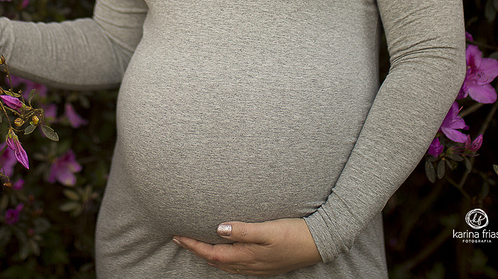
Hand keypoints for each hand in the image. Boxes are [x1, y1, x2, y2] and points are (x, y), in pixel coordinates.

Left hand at [173, 218, 320, 275]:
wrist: (319, 244)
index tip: (178, 236)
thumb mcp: (268, 229)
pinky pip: (237, 266)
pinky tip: (225, 254)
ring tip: (197, 246)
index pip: (212, 253)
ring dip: (209, 256)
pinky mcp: (265, 266)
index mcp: (247, 255)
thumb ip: (243, 230)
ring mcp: (257, 267)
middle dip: (197, 251)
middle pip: (215, 261)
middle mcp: (249, 265)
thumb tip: (218, 229)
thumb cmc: (294, 234)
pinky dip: (224, 260)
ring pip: (226, 265)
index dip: (193, 246)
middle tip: (181, 240)